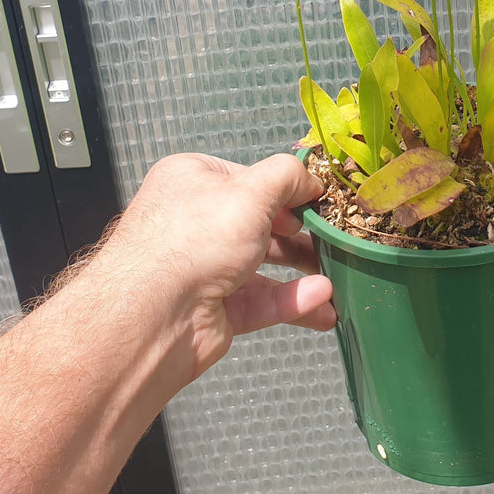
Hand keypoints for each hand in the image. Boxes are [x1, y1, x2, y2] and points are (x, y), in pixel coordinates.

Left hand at [92, 152, 335, 381]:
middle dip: (301, 234)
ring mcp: (203, 268)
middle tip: (337, 240)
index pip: (248, 178)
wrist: (153, 316)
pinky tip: (323, 304)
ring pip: (263, 266)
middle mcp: (195, 222)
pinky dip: (292, 302)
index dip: (287, 188)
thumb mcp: (250, 191)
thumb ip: (287, 176)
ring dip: (303, 271)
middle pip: (260, 223)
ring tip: (341, 277)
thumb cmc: (196, 238)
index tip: (322, 200)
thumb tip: (310, 179)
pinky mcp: (214, 309)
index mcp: (193, 181)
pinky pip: (260, 302)